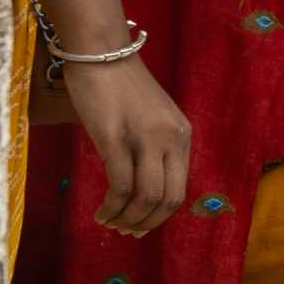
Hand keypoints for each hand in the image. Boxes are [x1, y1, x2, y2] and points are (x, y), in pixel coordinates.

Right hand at [66, 55, 194, 234]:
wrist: (101, 51)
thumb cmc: (119, 84)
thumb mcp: (151, 117)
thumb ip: (153, 146)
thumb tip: (141, 187)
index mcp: (182, 134)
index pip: (180, 188)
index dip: (161, 215)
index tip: (142, 226)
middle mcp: (170, 137)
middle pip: (167, 198)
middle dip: (146, 223)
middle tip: (126, 232)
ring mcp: (144, 137)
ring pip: (145, 197)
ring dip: (127, 218)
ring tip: (109, 223)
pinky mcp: (115, 137)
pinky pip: (120, 185)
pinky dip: (112, 206)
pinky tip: (101, 212)